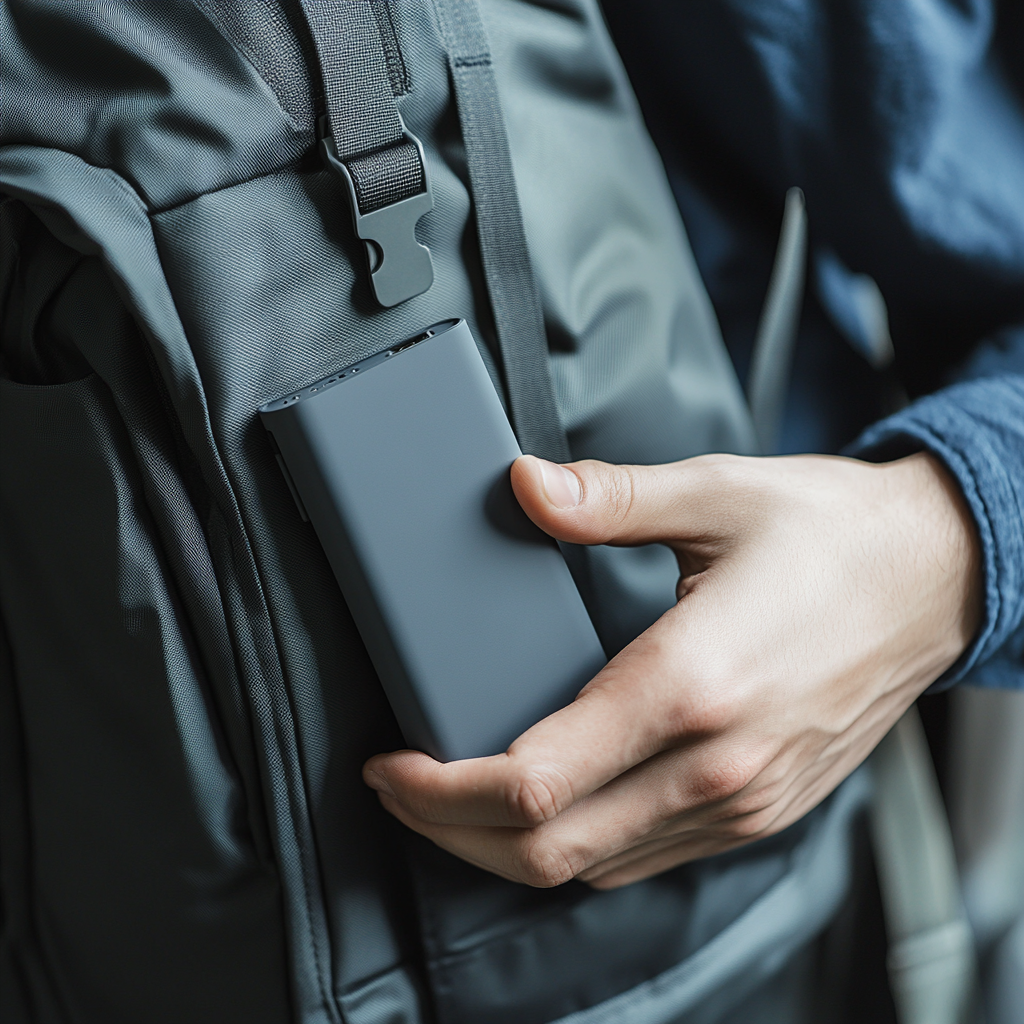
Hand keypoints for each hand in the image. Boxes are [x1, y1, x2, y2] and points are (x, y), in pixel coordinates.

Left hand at [363, 451, 981, 888]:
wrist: (938, 579)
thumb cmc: (832, 535)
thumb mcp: (717, 493)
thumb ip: (611, 498)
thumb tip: (526, 486)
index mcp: (693, 683)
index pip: (535, 780)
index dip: (441, 786)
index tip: (393, 763)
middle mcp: (718, 763)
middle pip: (547, 847)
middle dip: (451, 831)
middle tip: (403, 786)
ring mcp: (743, 800)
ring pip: (592, 867)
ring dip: (506, 847)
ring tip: (455, 797)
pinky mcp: (759, 810)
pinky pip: (643, 859)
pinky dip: (574, 846)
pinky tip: (547, 803)